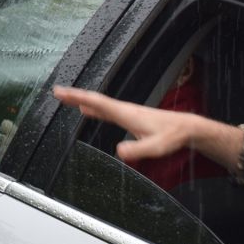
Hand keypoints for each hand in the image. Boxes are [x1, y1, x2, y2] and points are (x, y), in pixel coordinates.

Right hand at [52, 85, 195, 163]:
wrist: (186, 128)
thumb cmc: (173, 136)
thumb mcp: (156, 147)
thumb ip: (138, 150)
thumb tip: (119, 151)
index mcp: (126, 113)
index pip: (97, 102)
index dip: (78, 97)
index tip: (61, 92)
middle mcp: (124, 110)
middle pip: (95, 100)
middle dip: (75, 95)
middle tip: (57, 92)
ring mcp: (126, 112)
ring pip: (99, 104)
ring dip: (82, 100)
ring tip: (67, 99)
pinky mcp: (129, 117)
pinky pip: (106, 110)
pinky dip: (93, 108)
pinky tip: (88, 111)